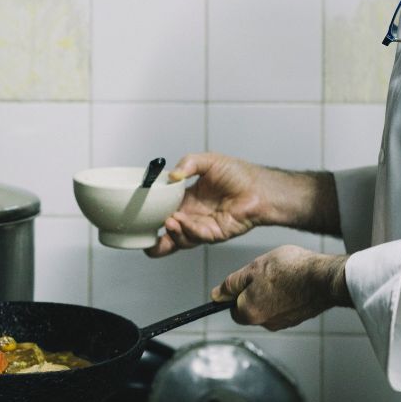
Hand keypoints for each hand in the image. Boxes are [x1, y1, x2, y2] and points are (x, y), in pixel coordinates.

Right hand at [144, 153, 270, 257]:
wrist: (260, 187)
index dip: (153, 215)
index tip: (141, 215)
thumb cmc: (238, 174)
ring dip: (171, 233)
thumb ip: (188, 163)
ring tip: (168, 221)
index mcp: (187, 200)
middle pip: (169, 233)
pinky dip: (188, 230)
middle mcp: (193, 216)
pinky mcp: (214, 234)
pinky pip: (197, 236)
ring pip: (180, 239)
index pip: (165, 210)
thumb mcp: (208, 161)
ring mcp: (203, 227)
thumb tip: (172, 175)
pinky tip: (183, 221)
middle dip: (156, 240)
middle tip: (146, 237)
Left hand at [211, 246, 350, 330]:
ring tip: (283, 274)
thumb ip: (232, 284)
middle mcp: (266, 323)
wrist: (324, 278)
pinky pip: (285, 306)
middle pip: (251, 307)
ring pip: (269, 305)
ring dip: (271, 292)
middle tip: (266, 272)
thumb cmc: (289, 270)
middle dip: (255, 290)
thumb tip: (216, 295)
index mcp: (249, 313)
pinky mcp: (298, 318)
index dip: (236, 291)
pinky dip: (286, 295)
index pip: (232, 308)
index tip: (245, 278)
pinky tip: (294, 280)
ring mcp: (284, 322)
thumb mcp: (253, 269)